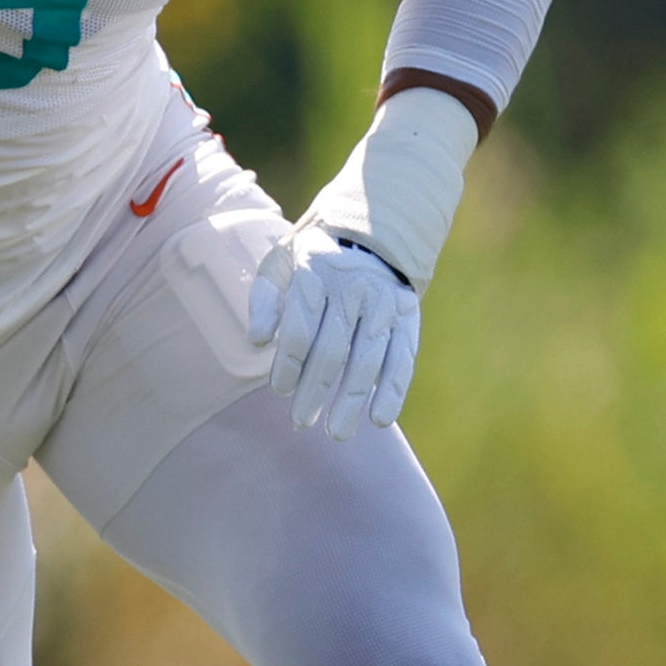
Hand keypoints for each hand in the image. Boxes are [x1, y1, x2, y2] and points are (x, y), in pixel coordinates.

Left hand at [244, 220, 419, 440]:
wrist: (373, 232)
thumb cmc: (314, 257)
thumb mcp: (280, 262)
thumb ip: (264, 299)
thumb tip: (257, 341)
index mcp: (316, 272)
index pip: (300, 329)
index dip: (288, 365)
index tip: (280, 390)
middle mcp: (354, 288)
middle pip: (332, 350)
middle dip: (315, 391)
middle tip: (301, 423)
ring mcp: (384, 304)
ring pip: (368, 359)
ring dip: (352, 401)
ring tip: (337, 433)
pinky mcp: (408, 317)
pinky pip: (402, 359)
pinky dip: (393, 391)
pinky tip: (379, 419)